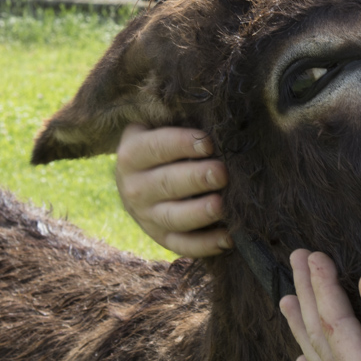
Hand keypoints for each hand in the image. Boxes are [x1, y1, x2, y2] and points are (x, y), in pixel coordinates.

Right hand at [114, 123, 229, 256]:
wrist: (138, 178)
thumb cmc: (164, 143)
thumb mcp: (159, 126)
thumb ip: (178, 119)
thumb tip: (215, 115)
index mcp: (132, 155)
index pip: (155, 147)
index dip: (181, 144)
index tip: (208, 142)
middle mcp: (134, 188)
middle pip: (166, 184)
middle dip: (196, 179)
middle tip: (221, 173)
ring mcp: (146, 216)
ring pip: (172, 218)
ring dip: (199, 213)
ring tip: (222, 206)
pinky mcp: (161, 238)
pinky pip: (182, 245)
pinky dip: (204, 245)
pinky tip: (228, 238)